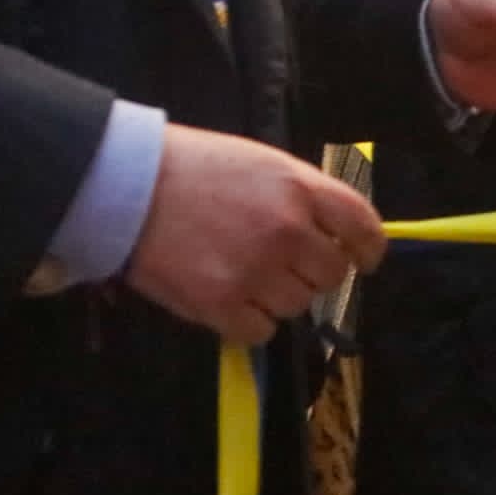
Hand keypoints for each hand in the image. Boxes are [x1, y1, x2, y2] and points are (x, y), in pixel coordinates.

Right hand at [124, 125, 386, 346]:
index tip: (363, 259)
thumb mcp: (261, 162)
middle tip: (281, 263)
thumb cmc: (192, 167)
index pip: (363, 227)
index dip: (368, 249)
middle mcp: (287, 232)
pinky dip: (249, 323)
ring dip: (278, 296)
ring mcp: (256, 271)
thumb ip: (303, 195)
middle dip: (312, 272)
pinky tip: (228, 299)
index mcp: (300, 188)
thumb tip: (335, 232)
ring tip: (243, 273)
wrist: (127, 186)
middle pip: (332, 275)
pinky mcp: (221, 304)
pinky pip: (261, 332)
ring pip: (298, 305)